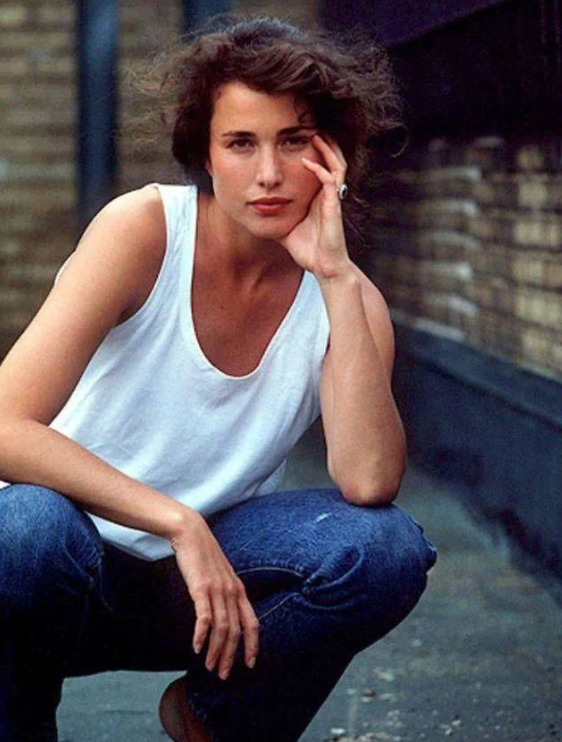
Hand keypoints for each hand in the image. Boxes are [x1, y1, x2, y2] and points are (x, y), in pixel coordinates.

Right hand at [170, 514, 258, 679]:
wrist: (192, 533)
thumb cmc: (204, 555)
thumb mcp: (221, 575)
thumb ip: (225, 593)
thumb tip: (225, 614)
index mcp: (239, 590)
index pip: (252, 623)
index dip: (253, 645)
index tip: (250, 664)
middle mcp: (232, 591)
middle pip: (236, 631)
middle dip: (231, 656)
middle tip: (224, 675)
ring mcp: (217, 589)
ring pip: (222, 628)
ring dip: (216, 651)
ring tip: (210, 667)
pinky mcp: (200, 587)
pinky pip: (204, 616)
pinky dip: (201, 635)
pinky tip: (197, 648)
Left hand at [279, 134, 352, 279]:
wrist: (323, 267)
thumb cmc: (307, 250)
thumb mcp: (285, 228)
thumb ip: (275, 217)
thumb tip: (256, 212)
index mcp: (319, 198)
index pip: (322, 167)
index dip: (316, 152)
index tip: (301, 138)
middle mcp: (328, 195)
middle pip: (334, 161)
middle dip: (326, 143)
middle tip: (313, 127)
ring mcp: (332, 200)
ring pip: (337, 165)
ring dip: (327, 149)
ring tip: (316, 134)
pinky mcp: (334, 207)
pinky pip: (329, 181)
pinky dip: (318, 169)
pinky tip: (306, 161)